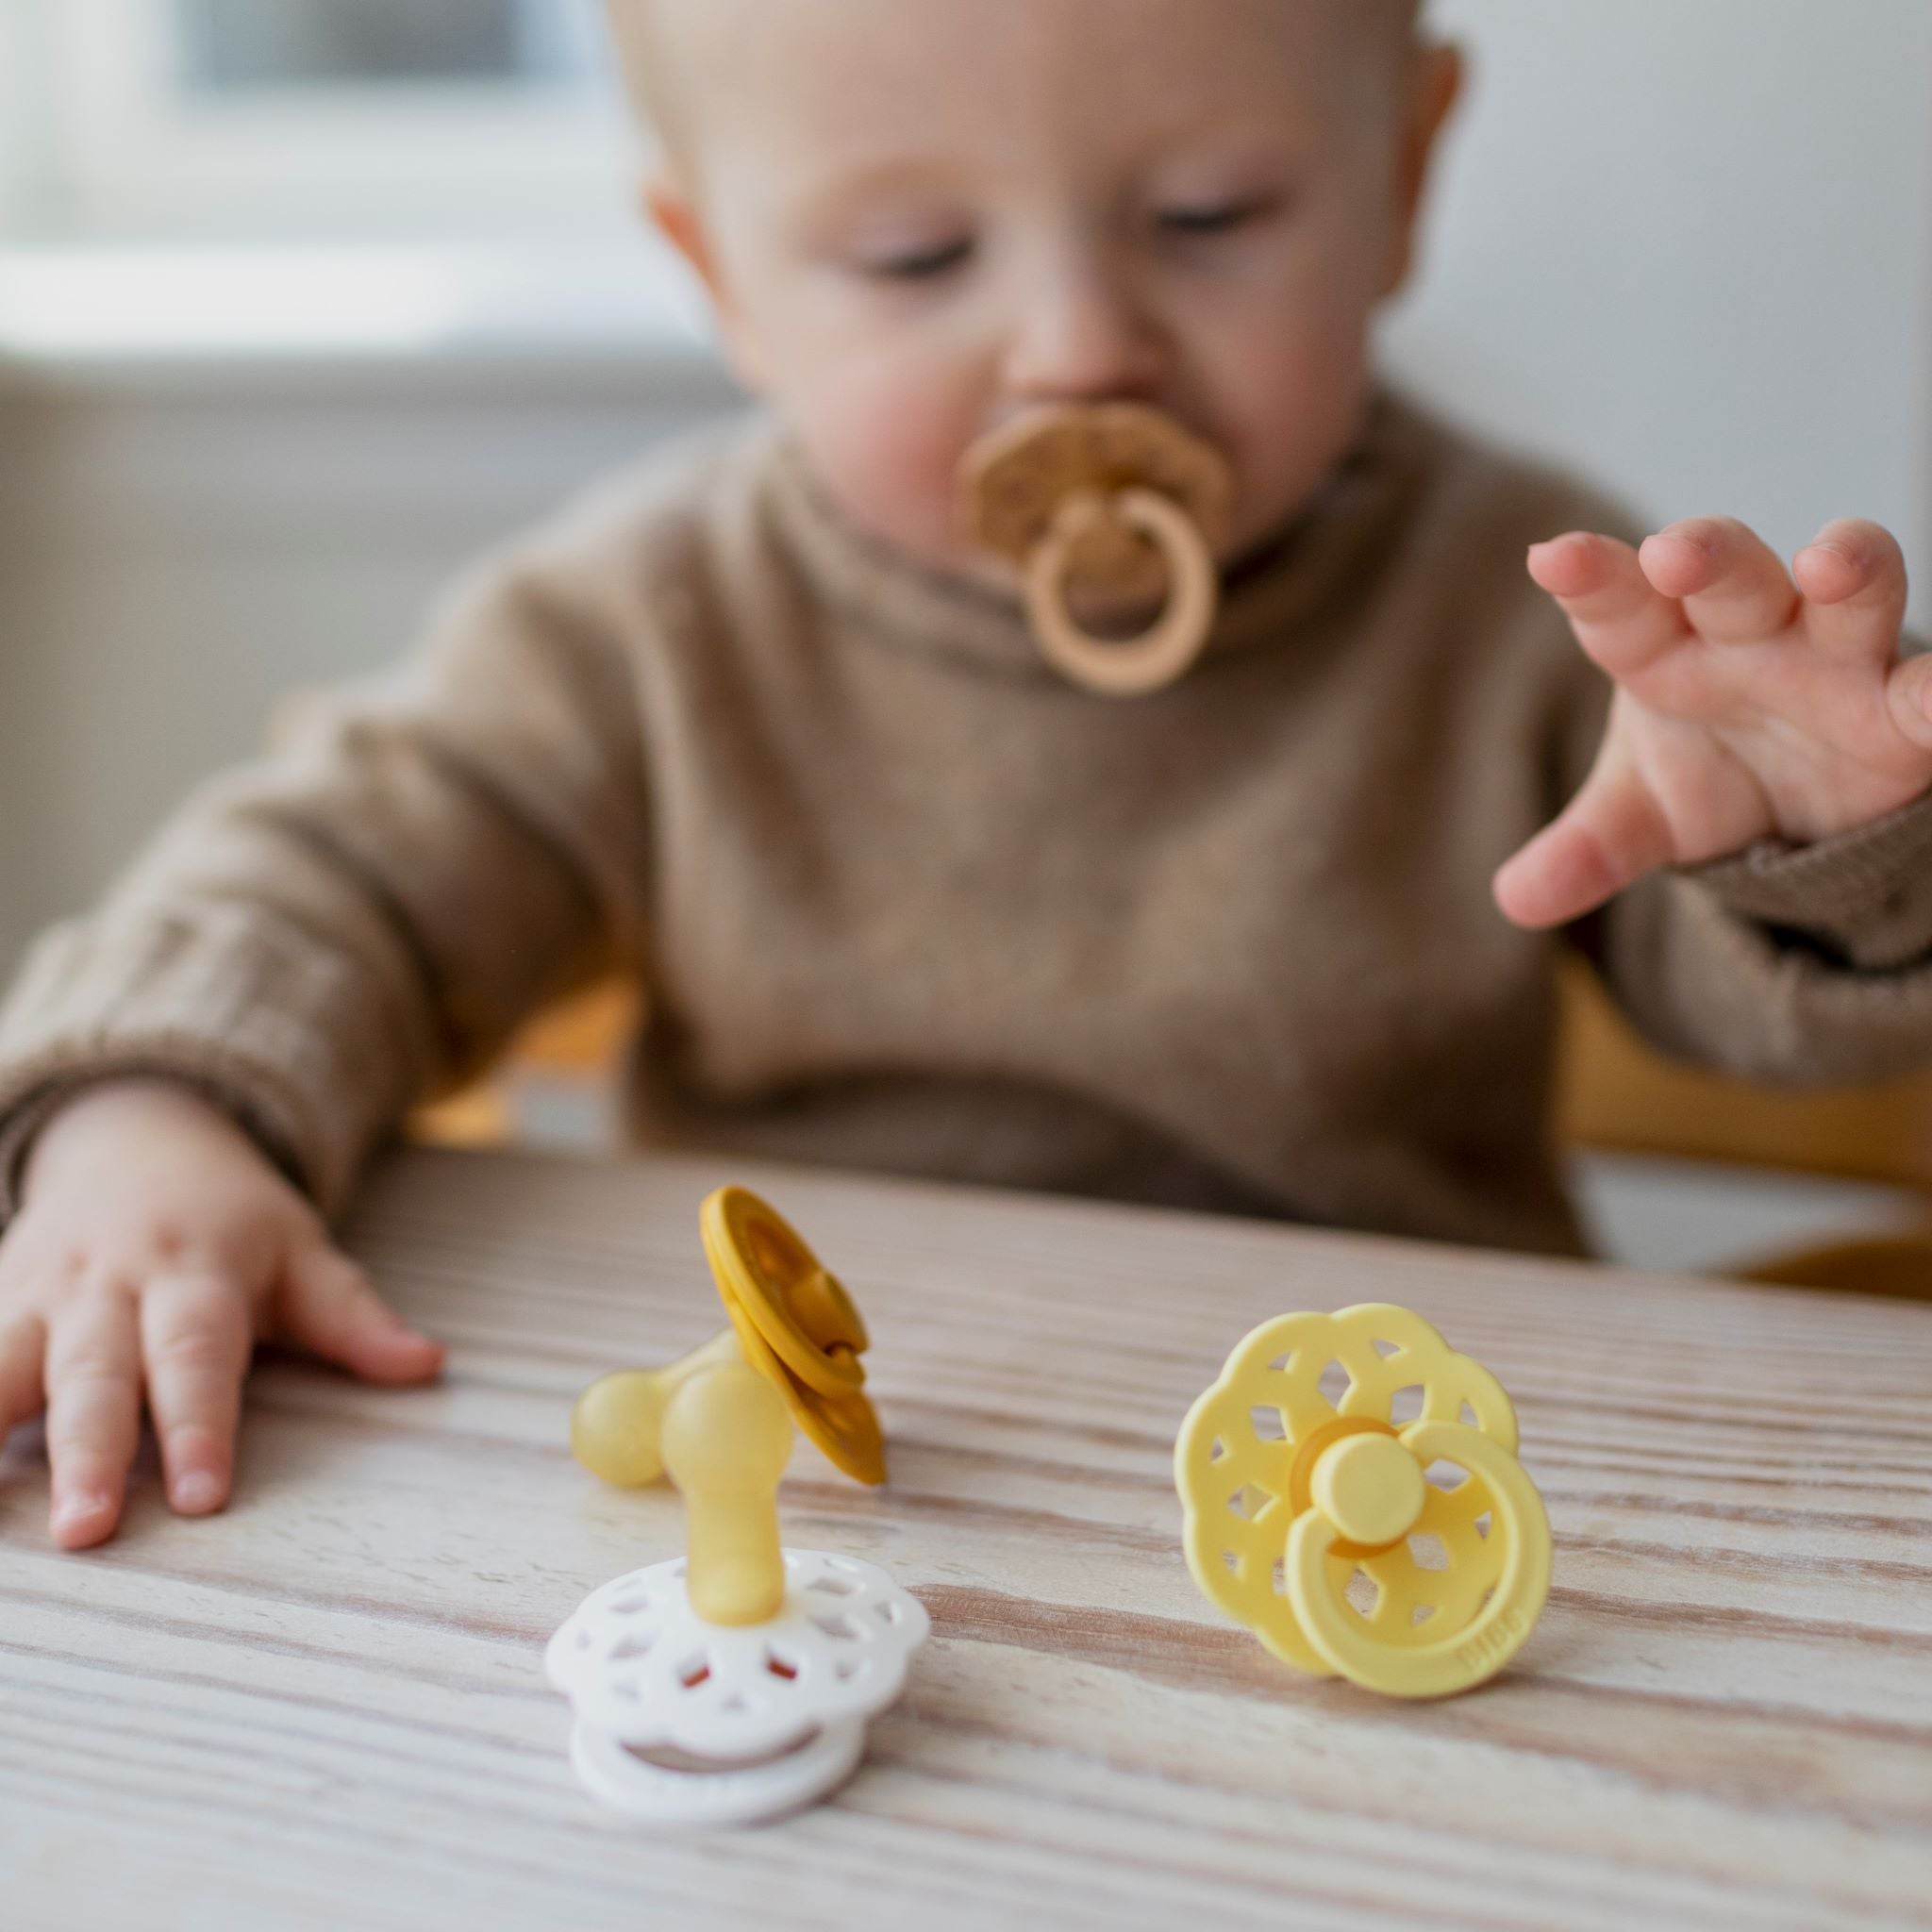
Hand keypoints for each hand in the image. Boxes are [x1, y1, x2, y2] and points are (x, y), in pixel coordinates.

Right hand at [0, 1079, 442, 1549]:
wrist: (136, 1137)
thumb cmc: (231, 1221)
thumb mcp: (301, 1252)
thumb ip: (353, 1317)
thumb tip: (428, 1365)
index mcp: (196, 1273)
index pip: (199, 1355)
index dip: (199, 1426)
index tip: (202, 1498)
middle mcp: (108, 1284)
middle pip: (95, 1373)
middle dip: (88, 1453)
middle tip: (86, 1532)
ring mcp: (35, 1294)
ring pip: (0, 1367)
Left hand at [1496, 517, 1931, 928]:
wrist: (1798, 813)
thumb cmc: (1701, 776)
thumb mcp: (1635, 822)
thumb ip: (1581, 850)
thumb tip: (1514, 900)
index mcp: (1664, 649)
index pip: (1620, 606)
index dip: (1591, 579)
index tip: (1553, 559)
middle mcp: (1751, 636)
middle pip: (1732, 577)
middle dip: (1709, 557)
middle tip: (1675, 552)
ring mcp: (1836, 663)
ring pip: (1850, 594)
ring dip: (1848, 567)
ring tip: (1831, 563)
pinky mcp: (1902, 715)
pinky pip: (1928, 693)